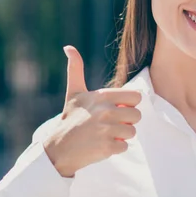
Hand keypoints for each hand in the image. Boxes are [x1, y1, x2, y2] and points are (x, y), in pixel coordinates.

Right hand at [43, 45, 141, 176]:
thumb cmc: (70, 119)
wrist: (58, 149)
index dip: (128, 104)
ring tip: (104, 134)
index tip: (114, 108)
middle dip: (126, 121)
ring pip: (132, 132)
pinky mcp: (107, 147)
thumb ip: (75, 69)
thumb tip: (68, 47)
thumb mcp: (74, 93)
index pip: (136, 97)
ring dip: (121, 136)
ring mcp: (107, 130)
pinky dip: (115, 148)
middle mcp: (106, 111)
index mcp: (102, 96)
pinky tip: (101, 145)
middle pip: (137, 116)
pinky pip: (125, 146)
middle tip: (108, 124)